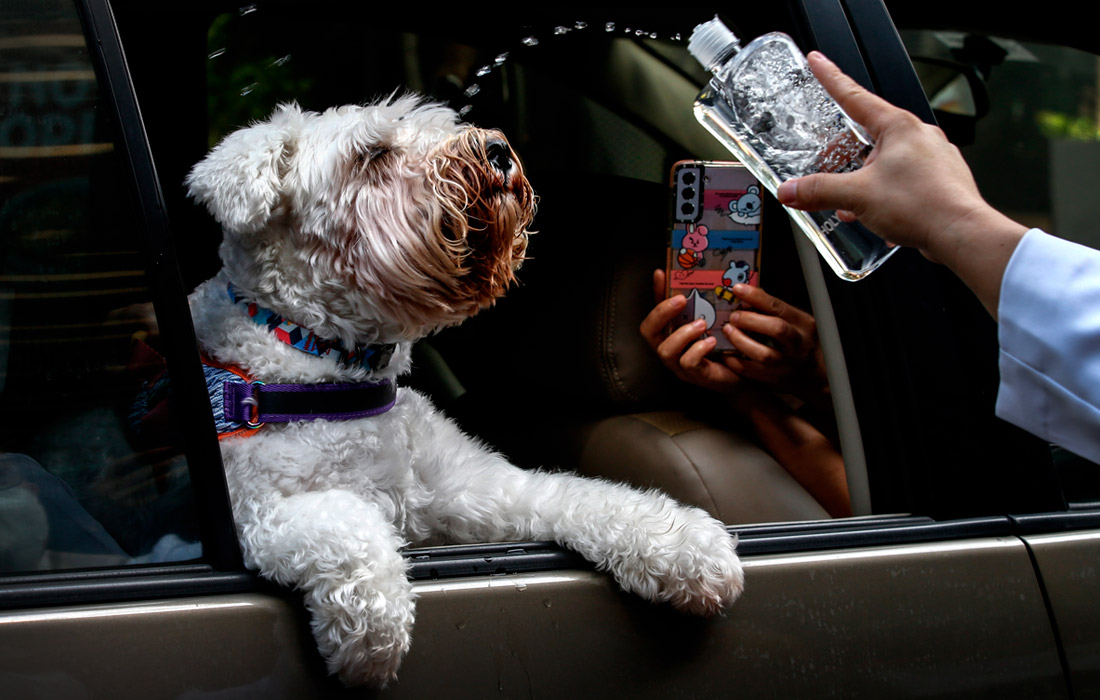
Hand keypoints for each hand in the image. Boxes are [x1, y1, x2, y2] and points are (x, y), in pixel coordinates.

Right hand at [640, 270, 744, 394]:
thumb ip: (707, 302)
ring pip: (665, 350)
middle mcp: (670, 348)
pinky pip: (687, 363)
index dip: (655, 292)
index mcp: (671, 332)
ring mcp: (679, 365)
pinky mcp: (695, 376)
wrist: (745, 373)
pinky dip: (698, 350)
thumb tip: (707, 276)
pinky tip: (712, 341)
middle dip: (661, 312)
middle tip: (682, 299)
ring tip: (702, 324)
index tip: (661, 273)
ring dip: (682, 333)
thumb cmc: (727, 344)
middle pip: (648, 331)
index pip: (656, 308)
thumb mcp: (716, 319)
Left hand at [721, 284, 825, 398]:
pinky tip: (726, 353)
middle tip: (733, 316)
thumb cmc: (802, 340)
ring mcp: (787, 363)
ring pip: (764, 354)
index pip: (779, 307)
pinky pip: (752, 371)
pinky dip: (736, 361)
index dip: (757, 297)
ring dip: (741, 341)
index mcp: (803, 324)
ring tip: (728, 331)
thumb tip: (748, 295)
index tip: (738, 289)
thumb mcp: (798, 321)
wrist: (815, 373)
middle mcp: (797, 343)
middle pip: (776, 329)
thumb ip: (776, 310)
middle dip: (751, 320)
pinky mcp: (775, 379)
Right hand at [776, 52, 1026, 315]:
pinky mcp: (941, 180)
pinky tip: (877, 213)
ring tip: (853, 200)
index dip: (831, 78)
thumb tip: (791, 190)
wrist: (961, 233)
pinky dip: (886, 192)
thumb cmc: (921, 205)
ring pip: (888, 160)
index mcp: (899, 127)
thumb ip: (819, 191)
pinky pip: (905, 179)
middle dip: (846, 151)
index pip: (855, 96)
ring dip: (866, 178)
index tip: (817, 62)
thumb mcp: (857, 196)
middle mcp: (919, 136)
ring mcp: (933, 158)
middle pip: (870, 134)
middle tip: (828, 164)